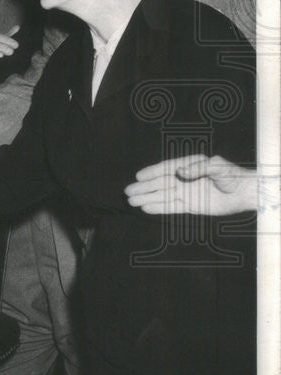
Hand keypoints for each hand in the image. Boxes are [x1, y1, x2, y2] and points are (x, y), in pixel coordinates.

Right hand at [124, 154, 256, 215]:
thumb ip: (198, 168)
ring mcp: (187, 192)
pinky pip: (172, 207)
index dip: (152, 173)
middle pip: (160, 183)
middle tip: (128, 191)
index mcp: (190, 165)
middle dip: (144, 188)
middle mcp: (186, 178)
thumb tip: (180, 173)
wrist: (245, 194)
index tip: (139, 177)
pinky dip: (159, 208)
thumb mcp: (218, 167)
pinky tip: (146, 208)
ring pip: (163, 196)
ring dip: (147, 198)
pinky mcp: (191, 206)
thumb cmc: (233, 176)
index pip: (167, 169)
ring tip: (132, 201)